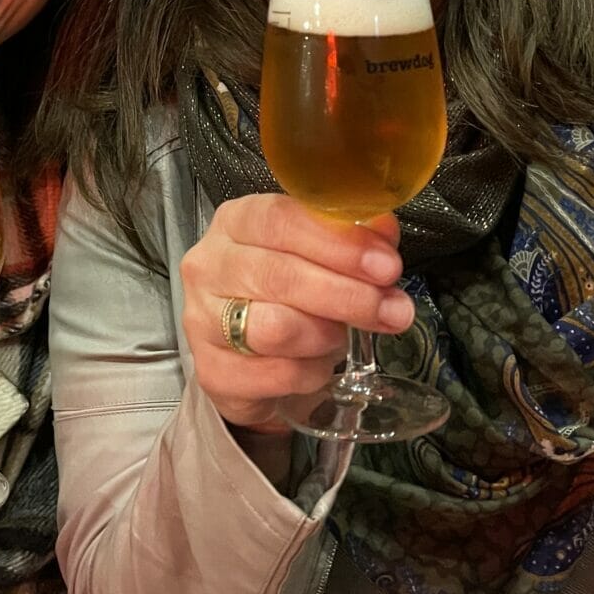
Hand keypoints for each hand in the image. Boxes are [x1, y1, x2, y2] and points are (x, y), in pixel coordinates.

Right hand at [178, 196, 415, 433]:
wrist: (247, 358)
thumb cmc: (284, 295)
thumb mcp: (318, 256)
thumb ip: (352, 239)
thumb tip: (383, 231)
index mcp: (236, 222)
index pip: (280, 220)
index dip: (338, 243)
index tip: (385, 265)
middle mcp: (209, 266)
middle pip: (280, 275)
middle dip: (347, 295)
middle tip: (392, 310)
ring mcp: (202, 320)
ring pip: (276, 328)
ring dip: (326, 335)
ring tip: (343, 336)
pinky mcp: (211, 371)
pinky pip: (276, 374)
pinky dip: (311, 372)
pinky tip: (319, 363)